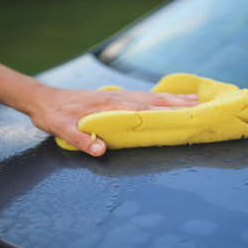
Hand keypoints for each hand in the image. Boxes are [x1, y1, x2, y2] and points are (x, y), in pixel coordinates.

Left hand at [24, 83, 199, 156]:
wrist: (41, 99)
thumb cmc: (52, 116)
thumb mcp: (61, 129)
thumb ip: (82, 139)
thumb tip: (102, 150)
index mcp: (110, 106)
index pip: (146, 109)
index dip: (169, 112)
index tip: (191, 114)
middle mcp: (118, 98)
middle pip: (156, 100)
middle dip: (182, 104)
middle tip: (206, 106)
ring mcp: (117, 96)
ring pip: (152, 97)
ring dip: (175, 99)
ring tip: (196, 101)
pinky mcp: (114, 98)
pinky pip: (143, 96)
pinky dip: (160, 97)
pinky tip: (168, 100)